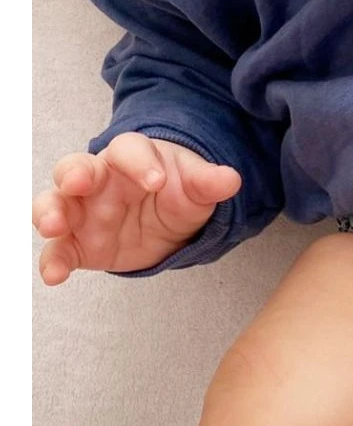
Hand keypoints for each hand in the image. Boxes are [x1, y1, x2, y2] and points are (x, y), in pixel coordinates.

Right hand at [32, 133, 241, 283]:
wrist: (168, 219)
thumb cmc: (176, 190)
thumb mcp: (196, 186)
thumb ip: (208, 182)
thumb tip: (231, 179)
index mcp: (131, 158)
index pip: (128, 150)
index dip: (139, 161)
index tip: (157, 181)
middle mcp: (99, 180)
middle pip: (76, 168)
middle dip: (74, 174)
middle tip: (77, 183)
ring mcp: (84, 212)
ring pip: (56, 204)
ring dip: (50, 212)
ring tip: (53, 225)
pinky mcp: (79, 244)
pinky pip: (61, 250)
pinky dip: (53, 260)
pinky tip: (54, 275)